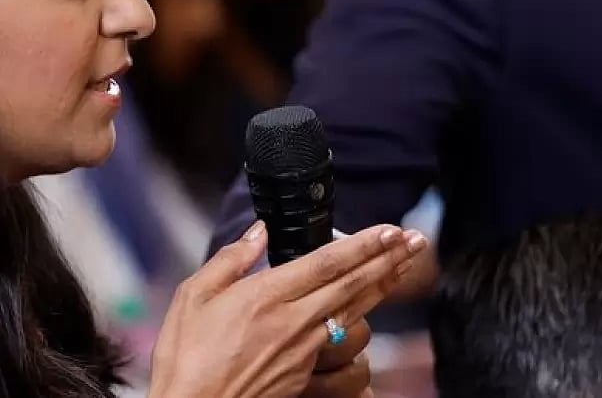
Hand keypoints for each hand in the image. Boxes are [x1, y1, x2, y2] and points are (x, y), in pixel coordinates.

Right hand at [148, 221, 427, 397]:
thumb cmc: (185, 356)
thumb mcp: (193, 295)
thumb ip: (230, 260)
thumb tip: (258, 233)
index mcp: (265, 295)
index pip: (327, 262)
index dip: (363, 244)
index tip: (390, 229)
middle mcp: (293, 320)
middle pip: (352, 284)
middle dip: (387, 259)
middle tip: (416, 240)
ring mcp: (303, 349)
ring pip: (354, 310)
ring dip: (383, 284)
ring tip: (405, 266)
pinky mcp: (304, 373)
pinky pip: (341, 338)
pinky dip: (361, 316)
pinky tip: (369, 307)